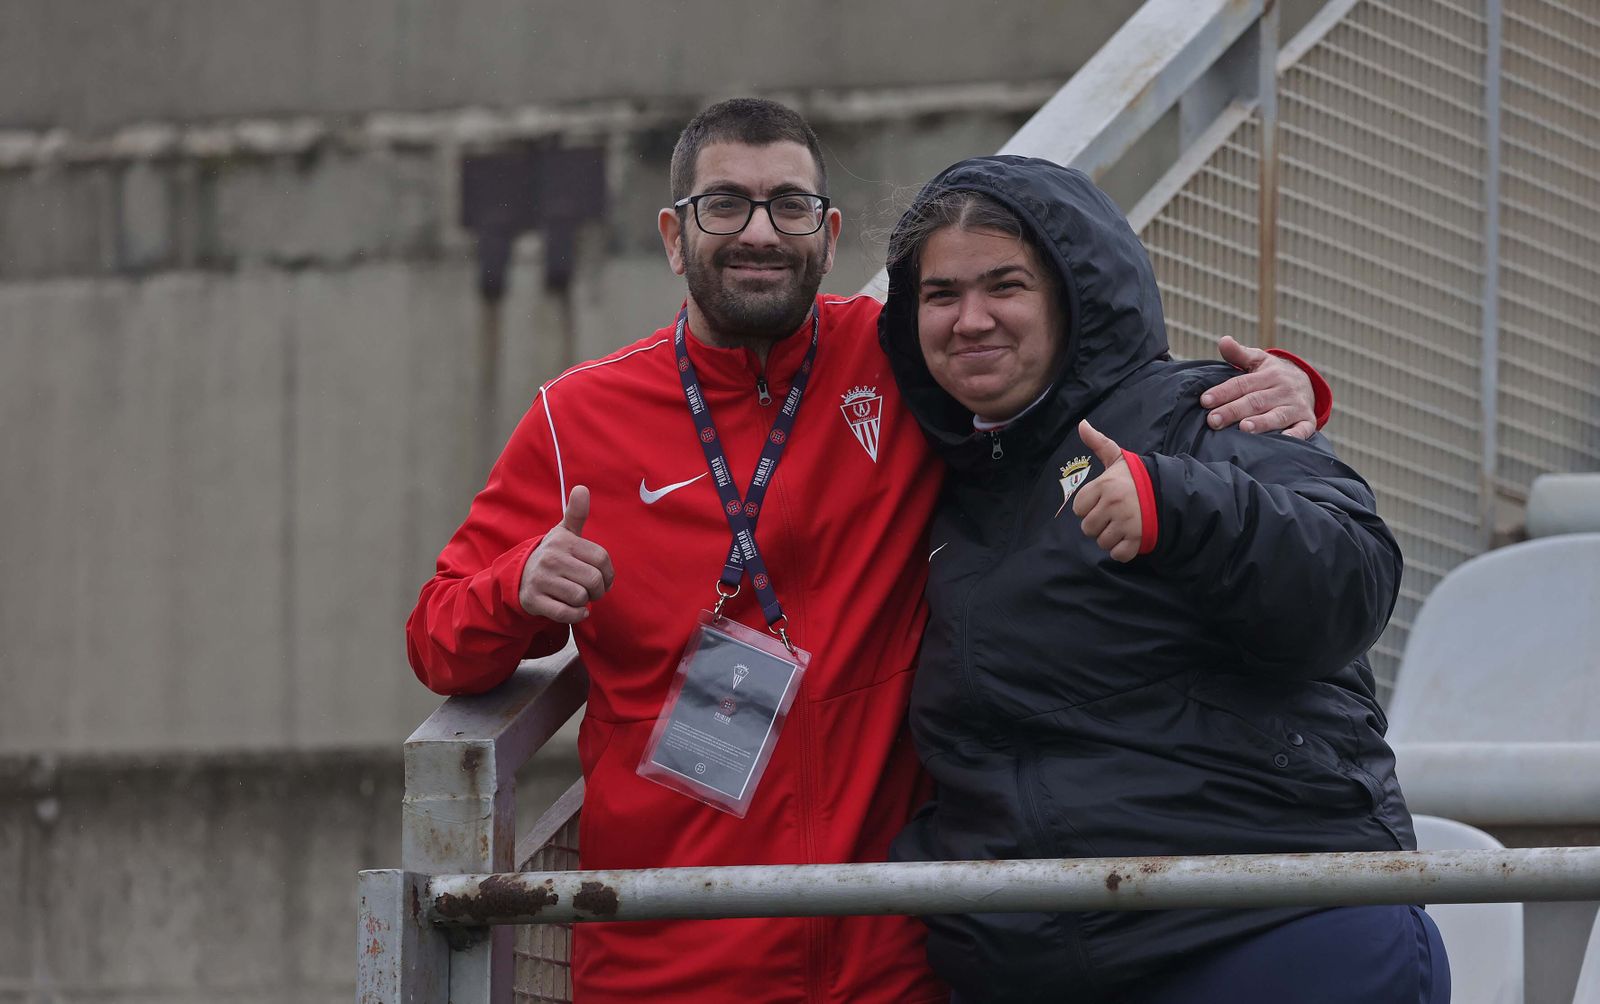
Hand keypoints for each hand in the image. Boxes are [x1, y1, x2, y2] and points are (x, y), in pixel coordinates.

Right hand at [518, 486, 614, 621]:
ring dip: (585, 602)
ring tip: (580, 597)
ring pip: (580, 597)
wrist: (517, 577)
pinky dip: (576, 614)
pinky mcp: (534, 600)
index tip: (603, 578)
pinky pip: (565, 612)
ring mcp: (541, 580)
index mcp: (563, 542)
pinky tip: (577, 610)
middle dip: (598, 590)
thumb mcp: (563, 533)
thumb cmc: (551, 555)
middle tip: (592, 590)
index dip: (609, 573)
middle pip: (593, 580)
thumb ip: (576, 514)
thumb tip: (582, 488)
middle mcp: (551, 558)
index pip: (601, 559)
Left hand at [1072, 420, 1142, 562]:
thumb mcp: (1119, 458)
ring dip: (1110, 538)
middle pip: (1088, 528)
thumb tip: (1082, 424)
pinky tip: (1129, 538)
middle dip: (1099, 524)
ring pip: (1102, 542)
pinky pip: (1118, 554)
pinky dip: (1122, 551)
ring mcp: (1126, 522)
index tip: (1102, 502)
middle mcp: (1113, 504)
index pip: (1078, 508)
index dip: (1089, 507)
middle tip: (1113, 516)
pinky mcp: (1138, 538)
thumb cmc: (1140, 477)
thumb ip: (1098, 443)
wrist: (1172, 491)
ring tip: (1122, 526)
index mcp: (1105, 485)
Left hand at [1200, 336, 1315, 438]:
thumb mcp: (1258, 361)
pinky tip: (1283, 440)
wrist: (1308, 385)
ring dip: (1262, 423)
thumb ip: (1239, 354)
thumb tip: (1223, 340)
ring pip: (1277, 415)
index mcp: (1269, 375)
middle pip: (1255, 401)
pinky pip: (1303, 429)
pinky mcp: (1307, 421)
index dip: (1223, 392)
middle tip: (1213, 420)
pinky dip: (1295, 435)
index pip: (1242, 384)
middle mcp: (1283, 390)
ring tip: (1244, 429)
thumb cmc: (1273, 375)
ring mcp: (1296, 406)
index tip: (1205, 400)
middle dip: (1233, 411)